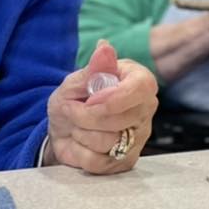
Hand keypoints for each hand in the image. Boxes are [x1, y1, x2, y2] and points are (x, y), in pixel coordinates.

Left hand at [45, 41, 157, 172]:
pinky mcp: (126, 162)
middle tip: (70, 109)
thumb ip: (93, 68)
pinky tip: (80, 143)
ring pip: (108, 141)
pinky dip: (79, 152)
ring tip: (76, 125)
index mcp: (139, 81)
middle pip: (119, 118)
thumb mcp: (76, 80)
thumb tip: (104, 46)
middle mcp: (145, 109)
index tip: (88, 99)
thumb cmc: (74, 99)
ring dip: (80, 132)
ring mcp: (138, 138)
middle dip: (84, 115)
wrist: (63, 128)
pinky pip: (99, 162)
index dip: (111, 97)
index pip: (140, 88)